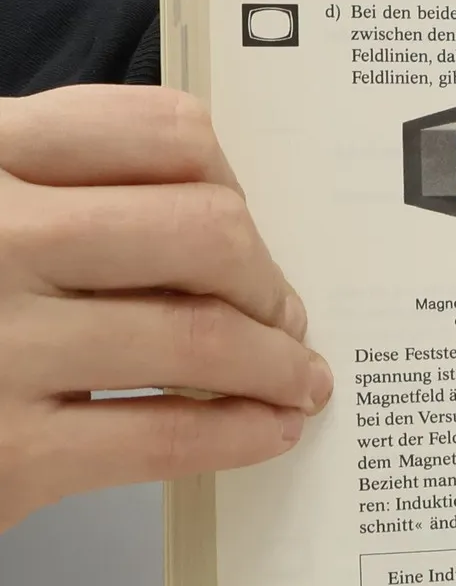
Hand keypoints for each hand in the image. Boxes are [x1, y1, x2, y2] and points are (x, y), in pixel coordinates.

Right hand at [0, 84, 331, 532]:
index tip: (244, 226)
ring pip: (201, 335)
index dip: (232, 183)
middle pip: (206, 231)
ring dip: (278, 363)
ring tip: (298, 379)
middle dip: (269, 279)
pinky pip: (167, 435)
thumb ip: (54, 184)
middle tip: (285, 313)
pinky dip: (243, 432)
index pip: (164, 131)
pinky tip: (270, 431)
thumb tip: (216, 217)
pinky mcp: (8, 454)